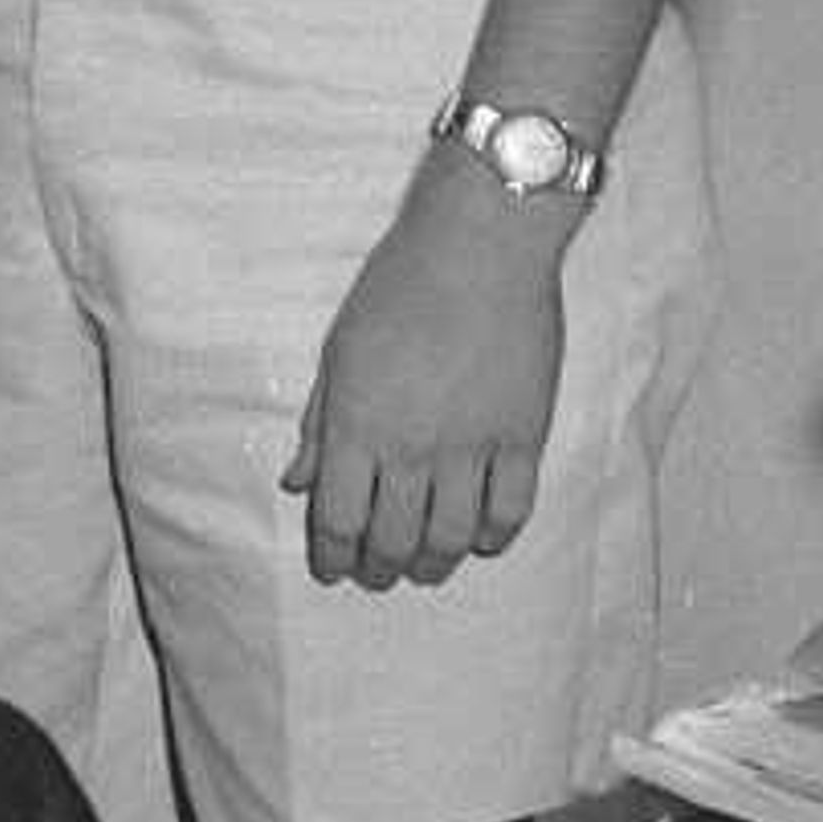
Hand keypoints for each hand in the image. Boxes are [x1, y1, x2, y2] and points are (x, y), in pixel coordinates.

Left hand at [284, 151, 571, 592]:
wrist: (480, 246)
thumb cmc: (398, 286)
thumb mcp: (338, 352)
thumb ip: (320, 424)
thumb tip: (298, 481)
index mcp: (358, 424)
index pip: (338, 520)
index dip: (332, 556)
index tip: (332, 570)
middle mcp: (412, 446)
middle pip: (393, 538)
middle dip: (380, 568)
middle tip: (376, 575)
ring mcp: (472, 445)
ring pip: (452, 537)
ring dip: (434, 562)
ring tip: (424, 567)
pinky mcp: (524, 436)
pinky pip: (511, 510)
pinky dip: (496, 537)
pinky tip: (482, 540)